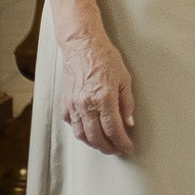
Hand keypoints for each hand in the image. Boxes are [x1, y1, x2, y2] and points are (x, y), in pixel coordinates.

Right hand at [60, 29, 135, 156]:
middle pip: (97, 138)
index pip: (113, 130)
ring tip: (104, 143)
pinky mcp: (65, 103)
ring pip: (82, 135)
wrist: (82, 45)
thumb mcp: (124, 79)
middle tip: (117, 149)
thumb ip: (127, 104)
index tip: (127, 147)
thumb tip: (128, 123)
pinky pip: (72, 124)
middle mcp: (86, 104)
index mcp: (104, 98)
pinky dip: (81, 131)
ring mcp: (74, 105)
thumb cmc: (104, 57)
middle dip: (108, 148)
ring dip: (94, 143)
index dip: (122, 143)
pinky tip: (89, 130)